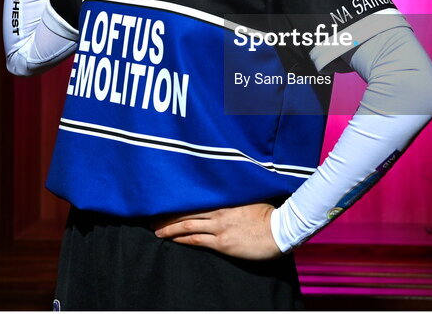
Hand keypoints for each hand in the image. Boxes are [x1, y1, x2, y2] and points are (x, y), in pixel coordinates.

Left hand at [153, 203, 282, 259]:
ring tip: (156, 231)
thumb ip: (234, 194)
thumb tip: (223, 189)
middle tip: (151, 219)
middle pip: (185, 212)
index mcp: (224, 199)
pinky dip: (181, 239)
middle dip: (166, 216)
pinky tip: (172, 240)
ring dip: (169, 229)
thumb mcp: (249, 197)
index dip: (177, 202)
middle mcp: (218, 212)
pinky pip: (196, 240)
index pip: (194, 199)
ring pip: (186, 226)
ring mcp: (219, 227)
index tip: (164, 202)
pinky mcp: (222, 243)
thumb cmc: (268, 213)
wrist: (279, 230)